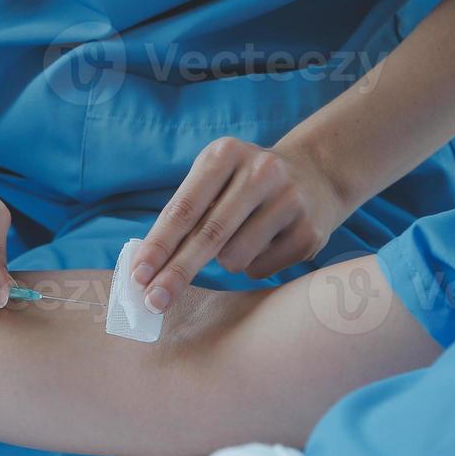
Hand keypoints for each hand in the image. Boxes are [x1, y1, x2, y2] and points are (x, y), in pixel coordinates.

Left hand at [132, 137, 346, 312]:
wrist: (317, 175)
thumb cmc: (245, 185)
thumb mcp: (215, 179)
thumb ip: (184, 214)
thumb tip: (146, 267)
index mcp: (226, 153)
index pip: (184, 208)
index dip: (158, 245)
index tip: (138, 276)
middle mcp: (261, 171)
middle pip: (208, 235)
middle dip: (176, 273)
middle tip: (153, 302)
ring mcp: (290, 200)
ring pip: (234, 257)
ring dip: (225, 261)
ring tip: (242, 238)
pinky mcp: (309, 232)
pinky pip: (261, 269)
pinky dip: (253, 265)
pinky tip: (268, 243)